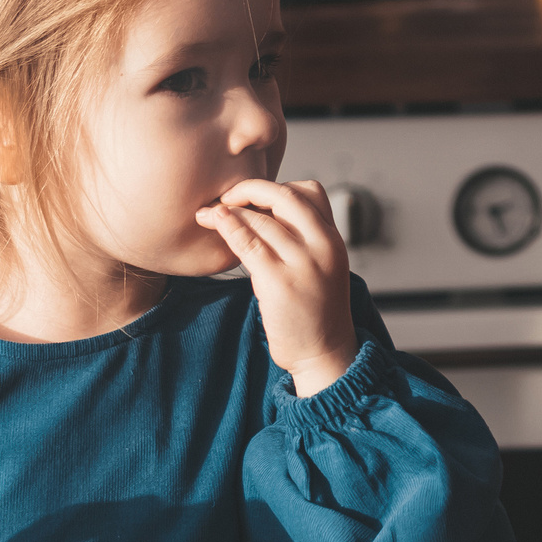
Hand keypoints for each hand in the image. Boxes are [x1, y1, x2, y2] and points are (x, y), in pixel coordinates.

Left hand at [199, 178, 357, 394]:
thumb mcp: (320, 267)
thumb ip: (301, 240)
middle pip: (285, 196)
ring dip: (229, 209)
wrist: (324, 353)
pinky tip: (214, 221)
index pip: (310, 191)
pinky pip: (248, 242)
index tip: (253, 199)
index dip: (278, 188)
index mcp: (334, 239)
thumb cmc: (314, 312)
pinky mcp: (279, 282)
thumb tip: (260, 214)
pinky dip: (228, 226)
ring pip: (261, 218)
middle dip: (250, 188)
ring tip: (207, 214)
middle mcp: (323, 246)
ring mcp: (303, 264)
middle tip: (226, 197)